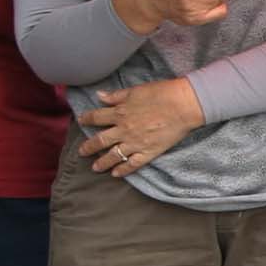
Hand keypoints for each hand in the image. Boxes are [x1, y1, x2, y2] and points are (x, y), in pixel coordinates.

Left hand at [75, 78, 204, 176]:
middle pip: (100, 140)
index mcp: (119, 112)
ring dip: (102, 162)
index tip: (82, 121)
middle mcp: (123, 130)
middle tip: (82, 152)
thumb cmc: (161, 94)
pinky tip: (116, 174)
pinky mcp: (149, 152)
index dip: (87, 119)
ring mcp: (135, 142)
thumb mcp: (135, 90)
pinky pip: (133, 164)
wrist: (183, 105)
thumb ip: (116, 96)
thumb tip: (99, 96)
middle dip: (89, 147)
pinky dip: (123, 170)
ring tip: (95, 168)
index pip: (96, 117)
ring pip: (113, 155)